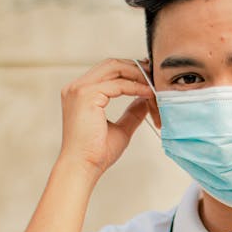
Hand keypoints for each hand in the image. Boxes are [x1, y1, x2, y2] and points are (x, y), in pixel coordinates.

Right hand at [57, 58, 154, 178]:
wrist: (83, 166)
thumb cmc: (96, 153)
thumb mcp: (120, 128)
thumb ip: (132, 112)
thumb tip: (145, 100)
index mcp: (81, 93)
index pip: (108, 71)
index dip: (131, 71)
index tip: (150, 77)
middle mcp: (76, 87)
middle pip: (111, 64)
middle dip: (136, 68)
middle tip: (155, 76)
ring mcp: (79, 89)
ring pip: (114, 68)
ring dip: (137, 74)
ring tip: (154, 84)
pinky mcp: (86, 95)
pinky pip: (118, 84)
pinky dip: (136, 87)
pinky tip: (149, 93)